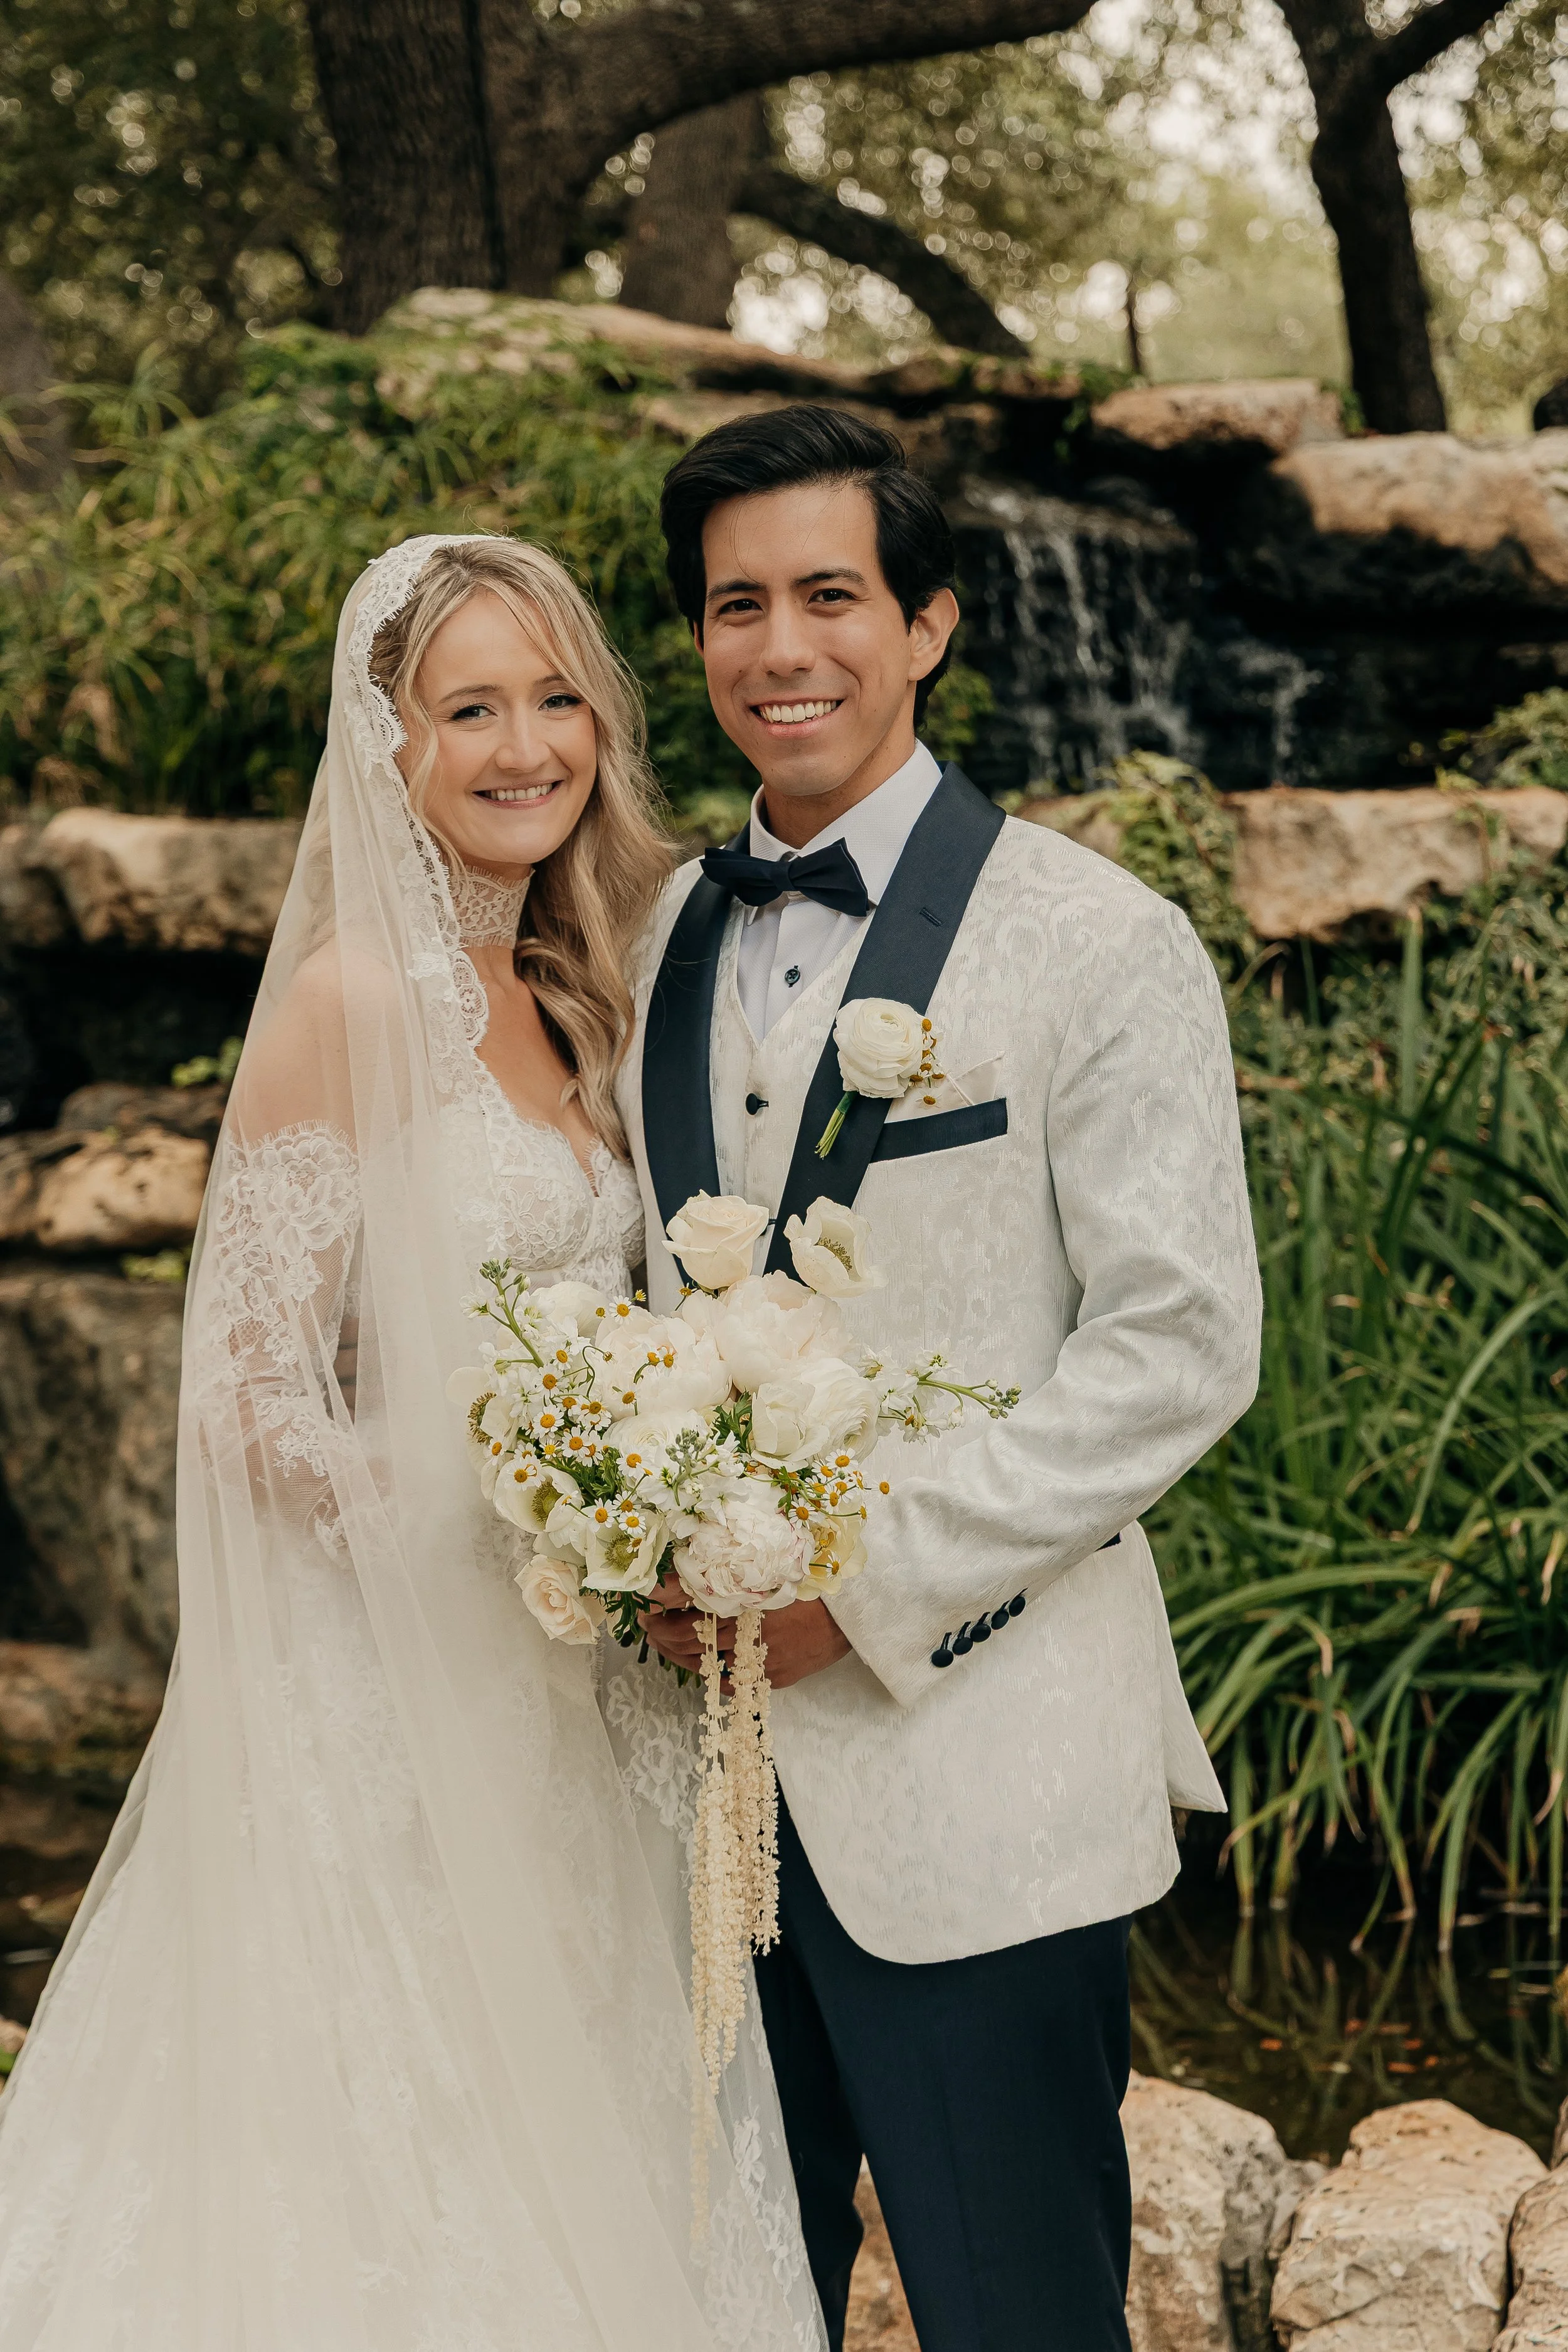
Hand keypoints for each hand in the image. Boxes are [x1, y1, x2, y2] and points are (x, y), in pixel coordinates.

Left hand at [638, 1575, 852, 1689]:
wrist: (856, 1611)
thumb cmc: (814, 1582)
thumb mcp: (771, 1569)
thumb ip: (734, 1572)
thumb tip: (691, 1568)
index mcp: (747, 1601)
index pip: (690, 1613)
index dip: (663, 1613)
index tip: (646, 1608)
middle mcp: (751, 1633)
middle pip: (692, 1641)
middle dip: (663, 1635)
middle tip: (648, 1626)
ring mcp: (762, 1660)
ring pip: (707, 1664)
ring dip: (680, 1655)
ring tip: (665, 1644)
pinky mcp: (775, 1677)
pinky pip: (734, 1681)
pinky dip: (712, 1673)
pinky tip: (701, 1664)